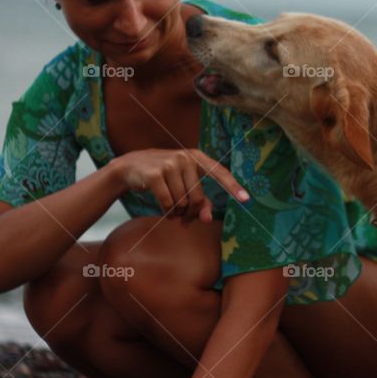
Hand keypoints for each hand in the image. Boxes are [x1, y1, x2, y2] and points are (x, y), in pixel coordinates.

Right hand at [111, 149, 249, 223]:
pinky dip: (167, 212)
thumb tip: (207, 220)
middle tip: (184, 219)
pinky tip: (164, 211)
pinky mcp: (155, 174)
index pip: (219, 172)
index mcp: (196, 157)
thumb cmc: (162, 177)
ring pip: (182, 202)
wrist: (130, 167)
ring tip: (172, 212)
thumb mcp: (182, 184)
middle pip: (197, 198)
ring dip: (177, 213)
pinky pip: (168, 203)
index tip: (246, 199)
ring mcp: (170, 164)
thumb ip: (200, 201)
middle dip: (191, 213)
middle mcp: (185, 158)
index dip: (233, 187)